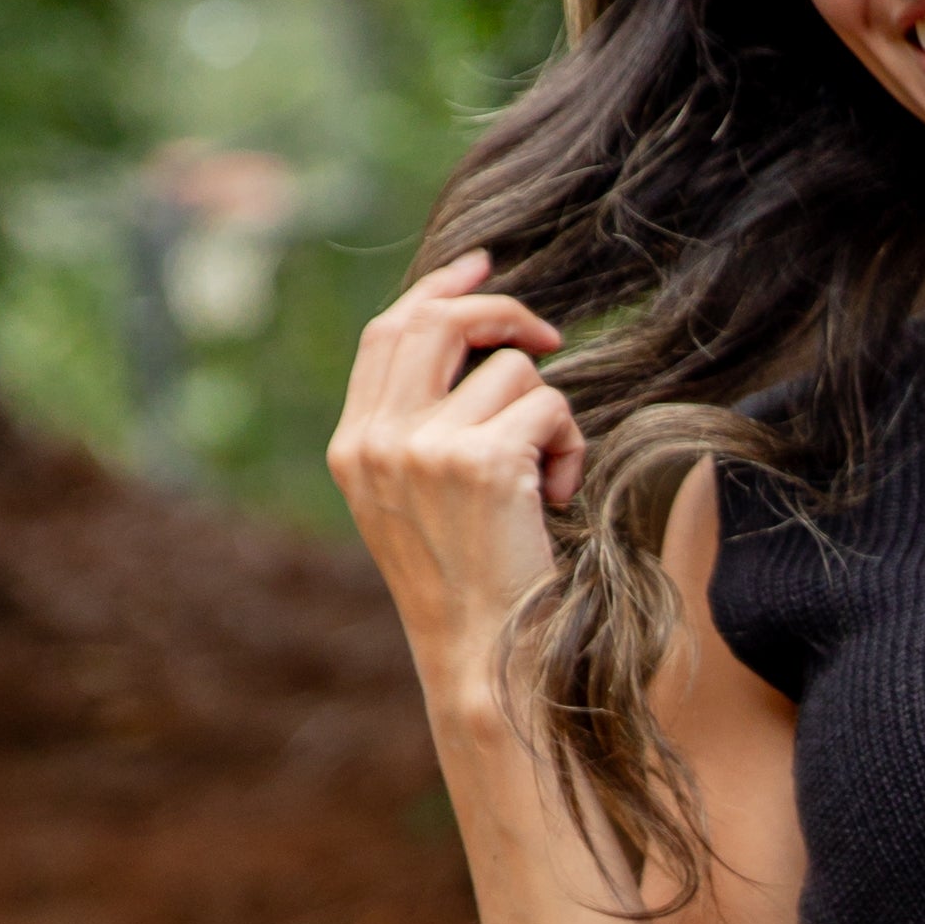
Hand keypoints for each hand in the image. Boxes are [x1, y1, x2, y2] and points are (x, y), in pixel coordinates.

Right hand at [327, 248, 585, 697]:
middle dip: (504, 313)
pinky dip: (570, 447)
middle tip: (549, 339)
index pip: (389, 331)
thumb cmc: (471, 584)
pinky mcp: (480, 462)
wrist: (482, 657)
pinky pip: (549, 406)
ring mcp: (423, 449)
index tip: (482, 266)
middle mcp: (377, 440)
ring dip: (550, 416)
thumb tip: (476, 335)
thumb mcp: (421, 499)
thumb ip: (423, 424)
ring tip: (543, 480)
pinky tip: (555, 499)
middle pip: (438, 321)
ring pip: (513, 370)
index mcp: (354, 445)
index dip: (440, 290)